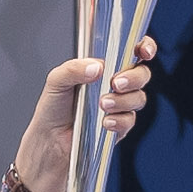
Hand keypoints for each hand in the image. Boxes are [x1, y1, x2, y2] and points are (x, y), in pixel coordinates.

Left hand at [13, 44, 151, 191]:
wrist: (48, 143)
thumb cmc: (52, 110)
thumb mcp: (56, 81)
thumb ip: (74, 68)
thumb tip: (97, 67)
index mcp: (102, 68)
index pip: (130, 51)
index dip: (144, 47)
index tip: (143, 52)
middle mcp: (114, 85)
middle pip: (142, 74)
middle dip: (134, 77)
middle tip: (115, 84)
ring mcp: (119, 106)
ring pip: (139, 98)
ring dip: (123, 100)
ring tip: (102, 105)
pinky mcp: (119, 127)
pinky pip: (130, 120)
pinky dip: (119, 120)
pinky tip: (105, 123)